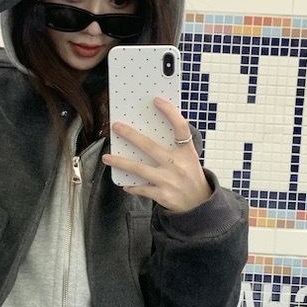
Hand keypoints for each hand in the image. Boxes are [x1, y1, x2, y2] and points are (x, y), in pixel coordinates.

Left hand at [102, 97, 212, 212]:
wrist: (200, 205)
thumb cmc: (191, 177)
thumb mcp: (190, 159)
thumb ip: (176, 147)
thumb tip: (149, 133)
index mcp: (187, 153)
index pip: (181, 128)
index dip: (170, 113)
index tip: (157, 101)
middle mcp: (178, 165)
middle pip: (150, 146)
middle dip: (130, 135)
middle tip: (116, 126)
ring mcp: (169, 181)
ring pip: (139, 169)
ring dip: (120, 162)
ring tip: (106, 157)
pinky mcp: (162, 195)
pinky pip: (142, 189)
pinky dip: (132, 187)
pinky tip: (125, 185)